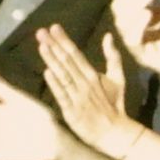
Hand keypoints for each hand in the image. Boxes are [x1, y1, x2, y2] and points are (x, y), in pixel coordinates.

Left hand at [38, 26, 142, 158]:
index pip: (76, 54)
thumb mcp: (118, 79)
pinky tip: (47, 72)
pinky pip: (63, 96)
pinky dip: (56, 84)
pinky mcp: (73, 112)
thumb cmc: (113, 105)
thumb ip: (113, 57)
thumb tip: (108, 36)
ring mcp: (78, 97)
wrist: (115, 132)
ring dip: (52, 60)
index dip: (64, 40)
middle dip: (54, 46)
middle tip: (41, 32)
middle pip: (67, 61)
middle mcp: (85, 83)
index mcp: (93, 74)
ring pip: (63, 75)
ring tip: (42, 46)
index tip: (54, 27)